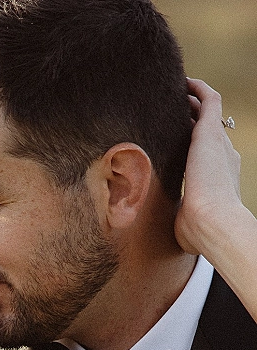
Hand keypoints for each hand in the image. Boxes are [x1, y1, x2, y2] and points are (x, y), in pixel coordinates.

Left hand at [174, 78, 241, 254]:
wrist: (213, 223)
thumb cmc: (198, 233)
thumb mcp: (186, 224)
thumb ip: (177, 221)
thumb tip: (163, 231)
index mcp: (219, 178)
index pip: (205, 155)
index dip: (190, 147)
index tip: (173, 142)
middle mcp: (223, 156)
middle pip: (206, 130)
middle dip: (190, 120)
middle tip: (171, 112)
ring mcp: (218, 143)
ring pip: (207, 112)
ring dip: (191, 101)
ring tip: (174, 91)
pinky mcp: (210, 132)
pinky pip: (209, 99)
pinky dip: (198, 88)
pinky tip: (183, 80)